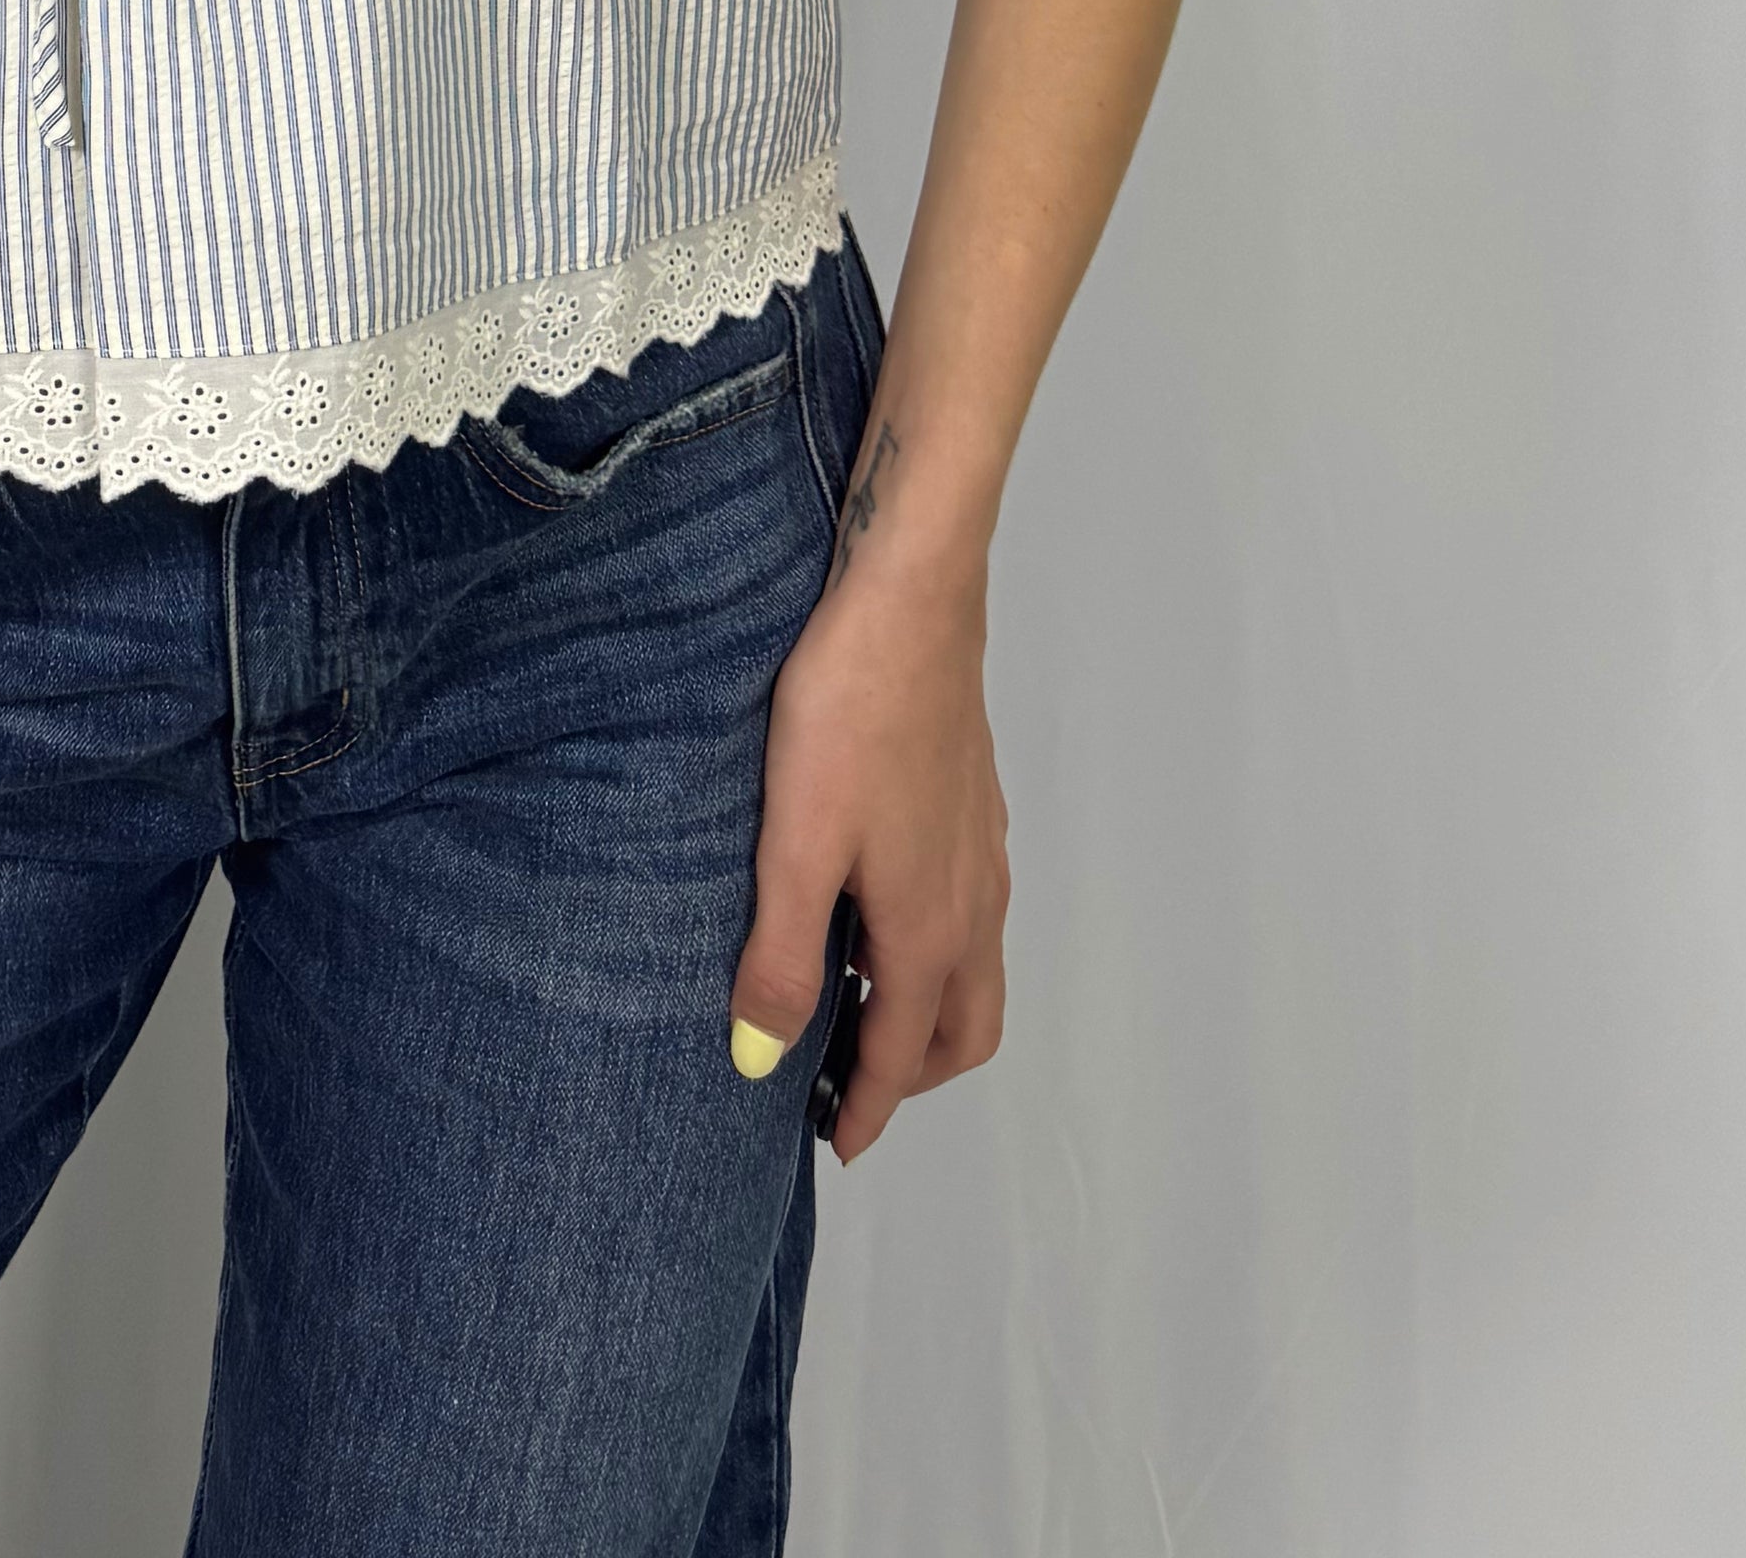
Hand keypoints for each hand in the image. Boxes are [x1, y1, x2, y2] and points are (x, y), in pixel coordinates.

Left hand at [730, 523, 1010, 1168]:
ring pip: (975, 969)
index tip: (837, 1148)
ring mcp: (981, 850)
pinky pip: (971, 912)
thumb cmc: (849, 710)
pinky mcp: (973, 802)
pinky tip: (876, 905)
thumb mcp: (796, 841)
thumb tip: (764, 1062)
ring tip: (850, 999)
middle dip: (914, 1074)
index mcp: (928, 928)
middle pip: (964, 1028)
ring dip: (927, 1011)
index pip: (905, 1054)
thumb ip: (783, 956)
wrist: (911, 597)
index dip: (870, 1110)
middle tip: (845, 1085)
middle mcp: (971, 901)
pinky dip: (935, 949)